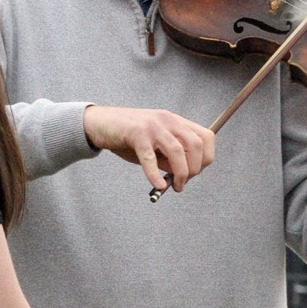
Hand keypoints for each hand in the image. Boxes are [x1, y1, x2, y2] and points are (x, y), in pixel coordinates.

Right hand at [82, 105, 213, 191]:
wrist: (100, 123)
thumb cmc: (129, 137)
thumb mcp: (155, 146)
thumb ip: (170, 159)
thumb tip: (183, 176)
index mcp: (176, 121)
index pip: (206, 137)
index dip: (206, 157)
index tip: (197, 171)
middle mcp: (168, 120)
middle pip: (195, 145)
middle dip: (195, 168)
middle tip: (184, 182)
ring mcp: (153, 126)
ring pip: (177, 151)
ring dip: (181, 173)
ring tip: (176, 187)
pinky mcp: (136, 133)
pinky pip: (149, 157)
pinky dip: (155, 174)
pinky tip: (158, 185)